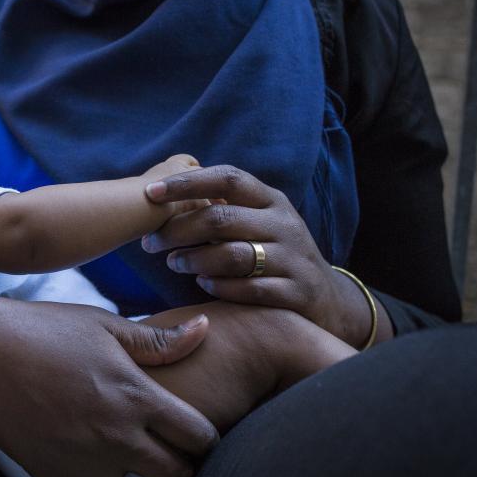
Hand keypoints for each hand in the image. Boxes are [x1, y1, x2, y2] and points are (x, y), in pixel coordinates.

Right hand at [0, 299, 217, 476]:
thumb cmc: (47, 330)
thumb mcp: (106, 325)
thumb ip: (159, 339)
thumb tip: (205, 328)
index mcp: (137, 397)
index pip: (199, 436)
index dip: (207, 439)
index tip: (198, 438)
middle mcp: (117, 437)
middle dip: (182, 475)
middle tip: (175, 467)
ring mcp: (82, 463)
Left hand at [141, 165, 380, 347]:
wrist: (326, 299)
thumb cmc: (275, 254)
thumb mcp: (258, 223)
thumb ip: (223, 209)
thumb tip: (166, 195)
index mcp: (271, 200)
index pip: (228, 178)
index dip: (187, 183)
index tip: (150, 191)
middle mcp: (284, 224)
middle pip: (221, 218)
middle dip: (178, 230)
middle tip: (151, 243)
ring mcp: (292, 258)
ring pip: (232, 255)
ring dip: (194, 260)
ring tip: (174, 263)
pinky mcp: (295, 292)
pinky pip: (249, 289)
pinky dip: (219, 287)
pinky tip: (203, 285)